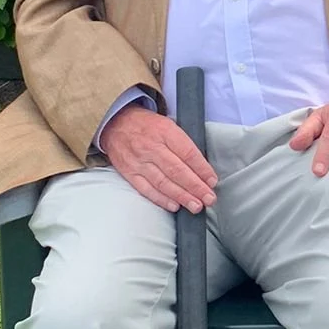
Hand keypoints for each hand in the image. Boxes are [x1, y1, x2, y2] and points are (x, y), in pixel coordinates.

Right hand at [99, 104, 218, 213]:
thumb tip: (202, 168)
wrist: (115, 123)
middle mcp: (151, 147)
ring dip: (182, 196)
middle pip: (177, 171)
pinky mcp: (129, 172)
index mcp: (165, 131)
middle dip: (196, 187)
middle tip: (209, 199)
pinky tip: (174, 206)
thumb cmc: (147, 125)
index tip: (213, 181)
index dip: (202, 169)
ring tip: (196, 206)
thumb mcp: (168, 124)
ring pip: (163, 182)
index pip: (188, 153)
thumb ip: (183, 143)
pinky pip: (146, 189)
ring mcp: (139, 161)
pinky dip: (161, 199)